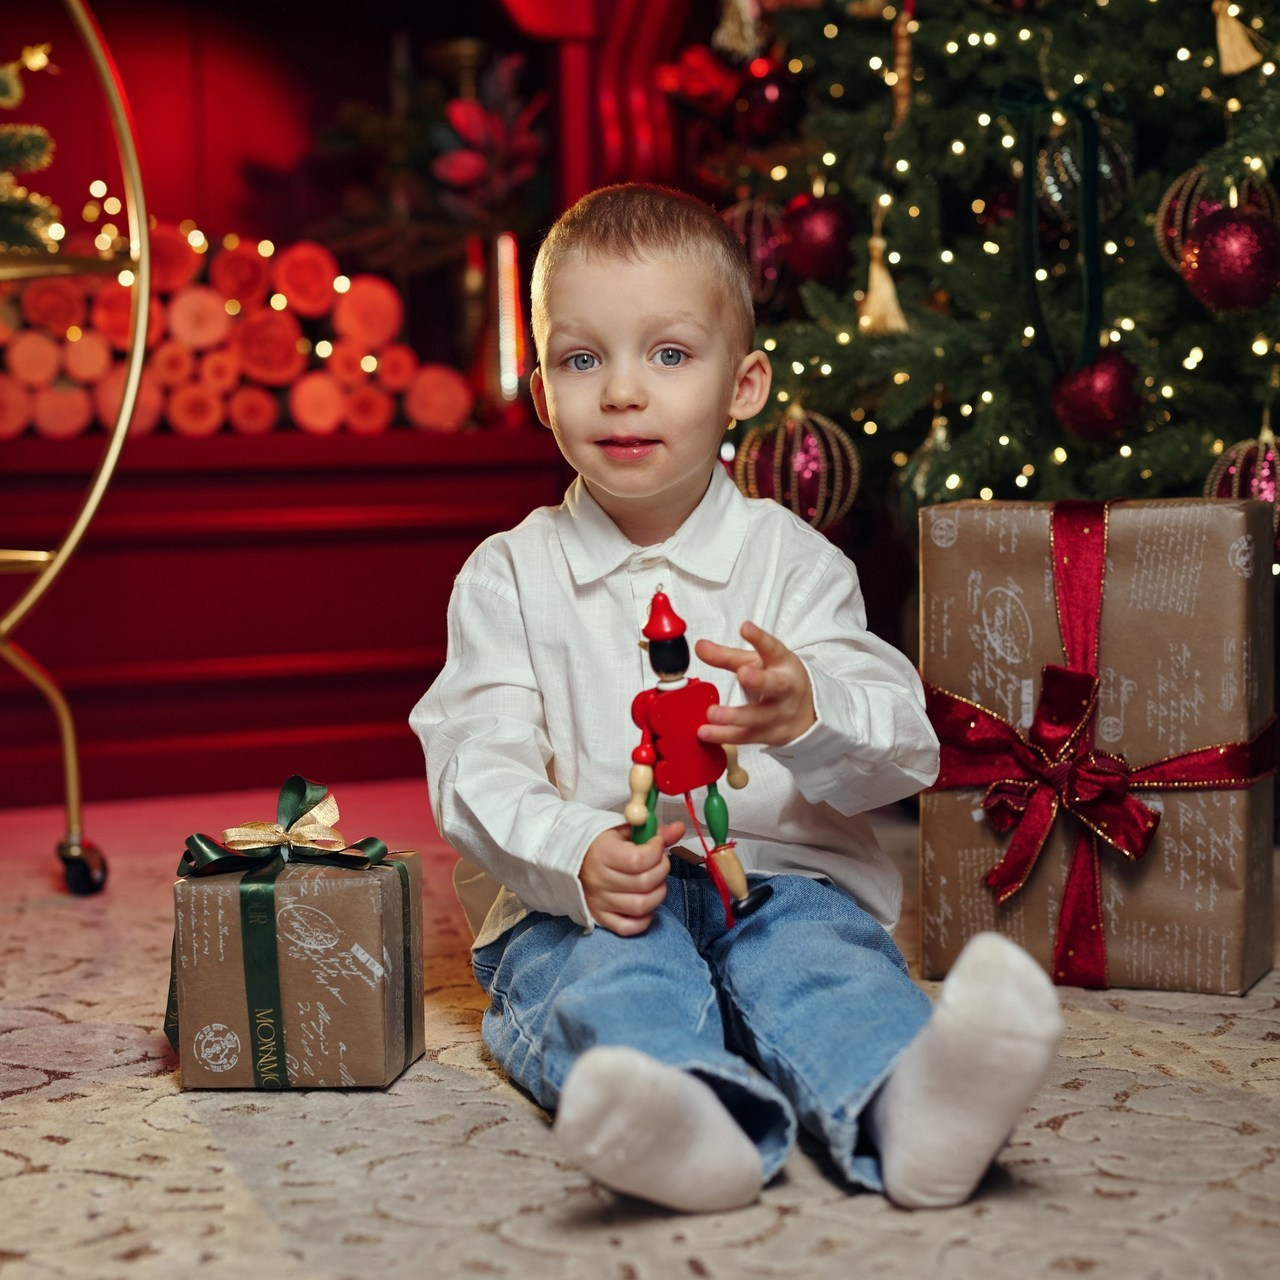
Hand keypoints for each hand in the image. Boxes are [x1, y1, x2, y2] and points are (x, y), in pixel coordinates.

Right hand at [579, 819, 683, 935]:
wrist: (573, 860)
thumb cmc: (602, 844)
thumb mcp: (625, 830)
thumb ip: (653, 830)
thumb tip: (679, 828)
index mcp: (602, 853)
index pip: (638, 860)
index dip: (656, 852)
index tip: (657, 844)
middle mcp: (599, 880)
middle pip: (644, 883)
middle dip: (661, 870)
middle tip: (659, 861)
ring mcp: (599, 902)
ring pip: (641, 906)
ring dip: (658, 893)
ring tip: (655, 881)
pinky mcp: (601, 918)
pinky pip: (628, 927)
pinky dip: (644, 919)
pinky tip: (646, 902)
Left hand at [695, 621, 815, 747]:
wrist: (807, 713)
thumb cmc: (778, 679)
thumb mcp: (757, 663)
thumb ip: (727, 656)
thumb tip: (699, 646)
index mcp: (782, 664)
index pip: (773, 648)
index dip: (760, 638)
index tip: (746, 627)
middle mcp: (784, 689)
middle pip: (775, 685)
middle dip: (759, 680)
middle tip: (742, 674)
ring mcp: (778, 714)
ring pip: (758, 716)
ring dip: (734, 716)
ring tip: (712, 713)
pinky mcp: (769, 734)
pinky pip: (745, 736)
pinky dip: (724, 736)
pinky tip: (705, 733)